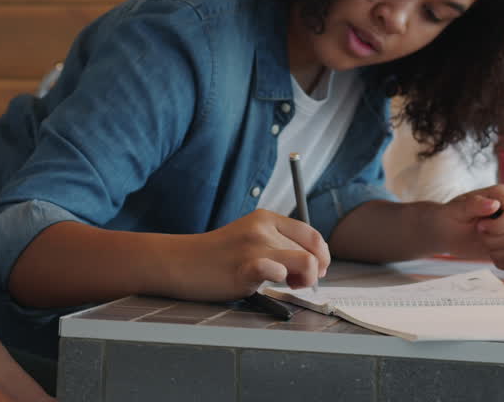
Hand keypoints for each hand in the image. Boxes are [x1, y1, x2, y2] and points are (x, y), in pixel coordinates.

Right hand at [172, 209, 329, 300]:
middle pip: (310, 251)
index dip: (322, 255)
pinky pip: (277, 271)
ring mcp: (254, 246)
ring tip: (287, 285)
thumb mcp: (249, 237)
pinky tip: (272, 281)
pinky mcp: (244, 267)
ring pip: (305, 263)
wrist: (180, 262)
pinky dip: (281, 279)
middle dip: (313, 272)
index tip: (318, 270)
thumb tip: (315, 265)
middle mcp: (262, 228)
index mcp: (266, 217)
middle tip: (296, 283)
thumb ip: (277, 243)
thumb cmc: (217, 256)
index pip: (311, 234)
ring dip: (304, 280)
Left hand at [431, 185, 503, 268]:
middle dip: (492, 240)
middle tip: (479, 233)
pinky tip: (490, 253)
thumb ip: (473, 204)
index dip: (497, 227)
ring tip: (484, 242)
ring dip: (496, 252)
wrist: (449, 230)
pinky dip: (502, 262)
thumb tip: (494, 204)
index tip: (479, 226)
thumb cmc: (452, 215)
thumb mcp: (457, 209)